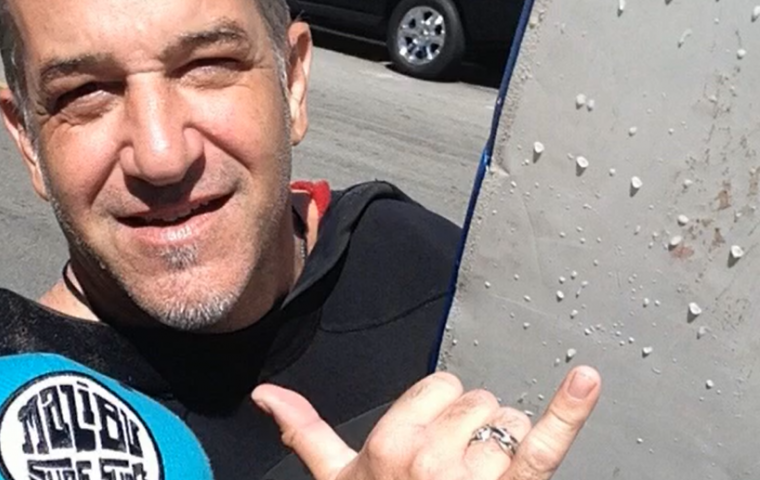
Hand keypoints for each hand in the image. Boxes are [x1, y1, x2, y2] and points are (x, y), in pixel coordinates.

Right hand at [252, 366, 600, 479]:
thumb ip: (306, 432)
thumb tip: (265, 395)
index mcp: (390, 445)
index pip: (441, 386)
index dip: (443, 411)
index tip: (432, 441)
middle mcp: (431, 457)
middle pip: (480, 401)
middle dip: (476, 428)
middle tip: (456, 470)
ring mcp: (477, 477)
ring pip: (512, 423)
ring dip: (509, 448)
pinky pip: (545, 445)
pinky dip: (569, 410)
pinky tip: (586, 380)